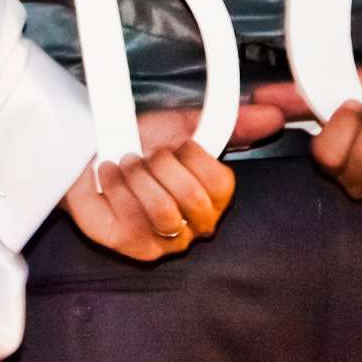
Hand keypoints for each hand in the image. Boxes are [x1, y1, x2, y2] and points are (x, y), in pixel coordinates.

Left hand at [60, 109, 237, 260]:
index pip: (222, 186)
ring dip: (140, 177)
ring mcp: (162, 242)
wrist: (89, 155)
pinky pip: (132, 219)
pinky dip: (118, 186)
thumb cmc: (137, 144)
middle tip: (148, 154)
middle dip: (165, 166)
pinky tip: (111, 173)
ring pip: (164, 213)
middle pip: (194, 201)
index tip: (177, 145)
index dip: (195, 157)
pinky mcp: (130, 247)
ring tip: (127, 163)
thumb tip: (272, 114)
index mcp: (212, 200)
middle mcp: (192, 227)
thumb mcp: (183, 125)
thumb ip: (231, 122)